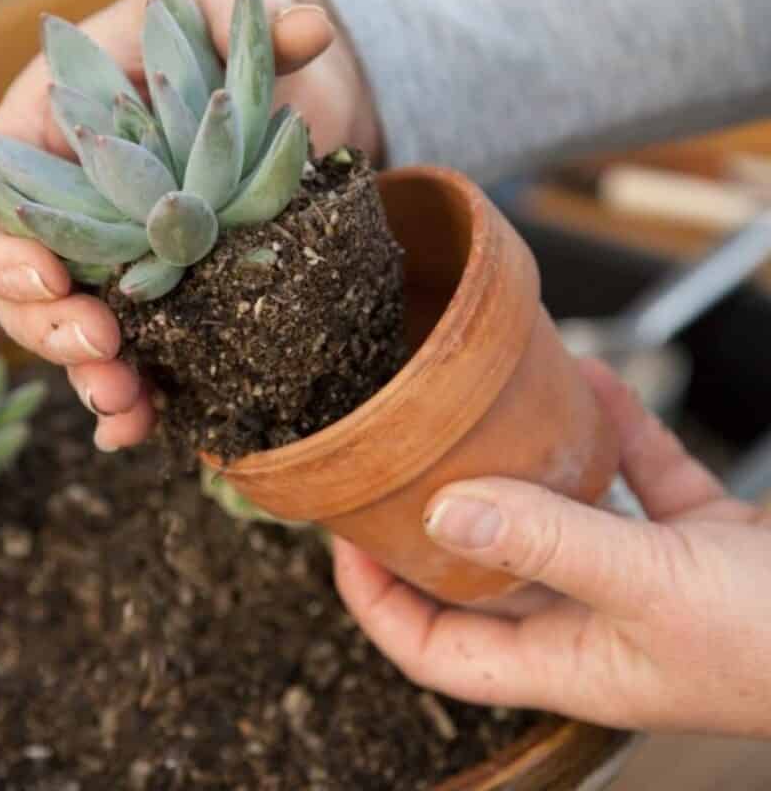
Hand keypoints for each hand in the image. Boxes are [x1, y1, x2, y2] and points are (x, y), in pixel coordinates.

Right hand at [0, 0, 377, 449]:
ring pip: (71, 329)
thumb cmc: (217, 25)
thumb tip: (308, 30)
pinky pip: (132, 348)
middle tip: (101, 350)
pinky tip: (151, 426)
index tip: (49, 277)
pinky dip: (134, 393)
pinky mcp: (163, 288)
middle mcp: (69, 202)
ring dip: (90, 378)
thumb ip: (242, 13)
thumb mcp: (222, 1)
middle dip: (48, 327)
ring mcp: (112, 253)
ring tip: (129, 409)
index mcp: (49, 131)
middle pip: (20, 282)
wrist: (263, 78)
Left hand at [333, 358, 770, 735]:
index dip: (379, 603)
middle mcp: (599, 622)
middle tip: (396, 458)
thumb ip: (547, 543)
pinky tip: (598, 381)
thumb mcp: (653, 585)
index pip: (439, 651)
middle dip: (439, 519)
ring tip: (488, 407)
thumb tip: (444, 511)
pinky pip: (637, 480)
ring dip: (530, 464)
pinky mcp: (700, 541)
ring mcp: (650, 580)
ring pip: (562, 517)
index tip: (342, 539)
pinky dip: (616, 434)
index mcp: (572, 660)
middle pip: (488, 575)